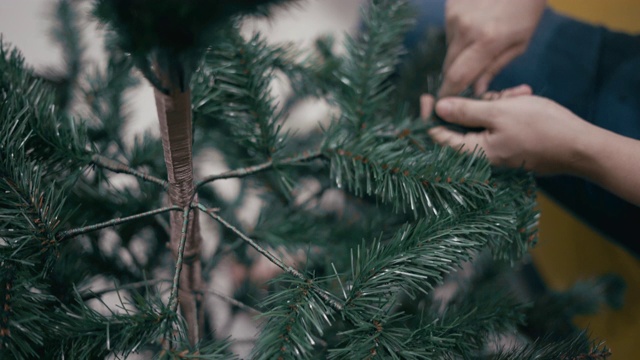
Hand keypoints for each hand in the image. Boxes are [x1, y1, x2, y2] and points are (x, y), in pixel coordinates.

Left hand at [422, 85, 595, 174]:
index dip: (429, 115)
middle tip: (494, 92)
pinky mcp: (510, 146)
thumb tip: (439, 108)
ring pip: (483, 121)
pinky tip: (523, 98)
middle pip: (461, 126)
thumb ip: (466, 111)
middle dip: (474, 103)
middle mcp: (482, 157)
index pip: (437, 136)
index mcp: (473, 152)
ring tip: (518, 94)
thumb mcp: (499, 111)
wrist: (580, 146)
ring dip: (496, 103)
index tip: (428, 96)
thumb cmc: (540, 128)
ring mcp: (497, 152)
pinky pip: (498, 125)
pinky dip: (507, 110)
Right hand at [440, 0, 545, 95]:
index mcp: (486, 41)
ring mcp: (454, 15)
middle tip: (469, 75)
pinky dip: (459, 34)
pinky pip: (449, 30)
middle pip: (448, 66)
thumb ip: (495, 67)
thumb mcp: (520, 41)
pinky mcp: (450, 6)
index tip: (449, 102)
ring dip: (459, 53)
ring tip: (480, 40)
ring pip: (449, 48)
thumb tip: (476, 89)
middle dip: (456, 75)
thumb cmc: (527, 6)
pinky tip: (476, 24)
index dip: (450, 93)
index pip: (457, 77)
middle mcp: (464, 29)